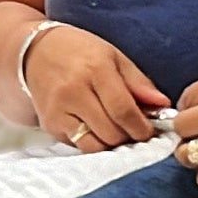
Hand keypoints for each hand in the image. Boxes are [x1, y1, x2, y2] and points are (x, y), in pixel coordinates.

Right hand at [25, 25, 170, 151]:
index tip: (149, 132)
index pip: (123, 110)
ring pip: (93, 145)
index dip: (141, 128)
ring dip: (110, 144)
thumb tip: (162, 105)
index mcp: (95, 70)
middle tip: (134, 132)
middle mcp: (74, 92)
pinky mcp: (49, 124)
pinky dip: (92, 143)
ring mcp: (58, 111)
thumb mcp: (113, 56)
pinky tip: (96, 129)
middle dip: (128, 138)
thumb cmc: (79, 51)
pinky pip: (77, 145)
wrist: (34, 51)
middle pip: (110, 132)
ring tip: (116, 133)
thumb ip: (138, 83)